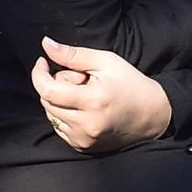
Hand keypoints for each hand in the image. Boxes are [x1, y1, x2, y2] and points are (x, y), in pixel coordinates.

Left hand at [32, 39, 174, 153]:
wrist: (153, 114)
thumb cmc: (130, 84)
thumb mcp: (105, 61)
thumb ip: (72, 55)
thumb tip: (46, 45)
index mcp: (93, 101)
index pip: (48, 90)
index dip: (39, 74)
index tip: (43, 62)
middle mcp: (87, 125)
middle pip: (47, 101)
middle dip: (56, 85)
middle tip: (80, 79)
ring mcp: (84, 139)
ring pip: (51, 114)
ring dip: (60, 101)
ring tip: (85, 94)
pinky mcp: (83, 147)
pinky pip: (59, 127)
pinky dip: (65, 115)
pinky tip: (84, 109)